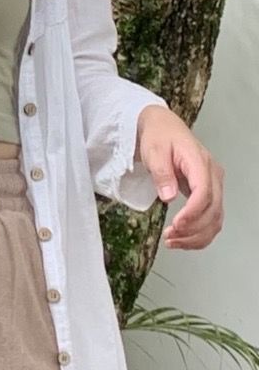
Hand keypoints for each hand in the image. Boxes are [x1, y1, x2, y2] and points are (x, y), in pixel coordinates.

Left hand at [135, 105, 224, 249]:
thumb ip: (162, 174)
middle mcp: (212, 175)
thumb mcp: (154, 151)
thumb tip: (169, 197)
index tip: (176, 224)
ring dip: (196, 235)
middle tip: (170, 238)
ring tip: (172, 242)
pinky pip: (211, 218)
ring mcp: (213, 185)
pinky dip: (199, 233)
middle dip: (192, 229)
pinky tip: (183, 240)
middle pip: (213, 209)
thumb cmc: (158, 137)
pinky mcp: (208, 193)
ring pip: (215, 218)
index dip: (192, 212)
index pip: (204, 192)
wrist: (163, 127)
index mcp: (200, 163)